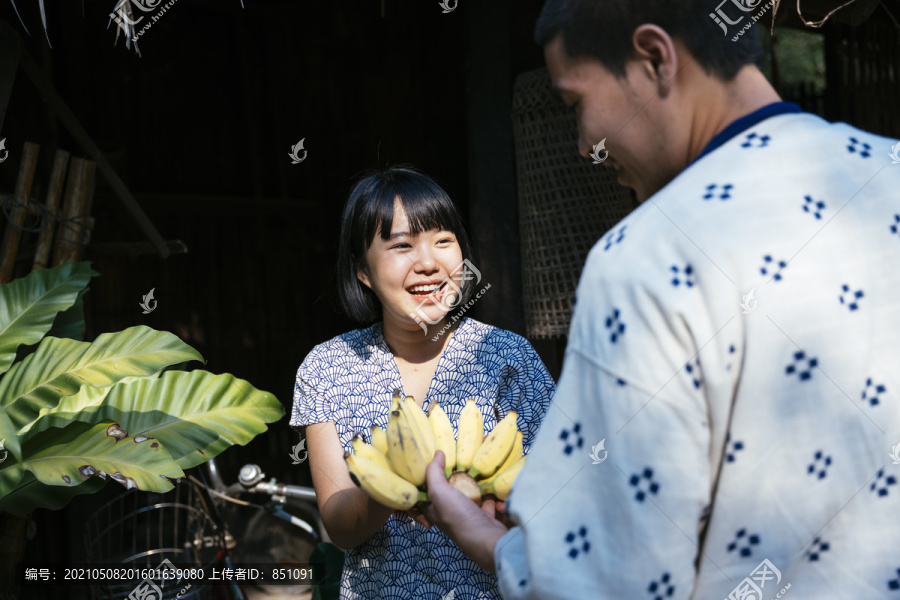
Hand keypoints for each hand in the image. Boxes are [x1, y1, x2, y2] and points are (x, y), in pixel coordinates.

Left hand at [423, 451, 509, 572]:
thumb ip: (434, 473)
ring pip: (469, 498)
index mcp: (434, 511)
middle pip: (448, 495)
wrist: (487, 538)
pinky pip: (487, 503)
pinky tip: (493, 486)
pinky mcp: (485, 518)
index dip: (425, 483)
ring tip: (475, 470)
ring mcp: (468, 518)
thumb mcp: (439, 492)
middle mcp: (450, 515)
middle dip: (453, 481)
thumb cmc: (458, 517)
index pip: (424, 496)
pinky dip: (491, 496)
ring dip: (473, 487)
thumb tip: (437, 453)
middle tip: (457, 463)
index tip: (431, 465)